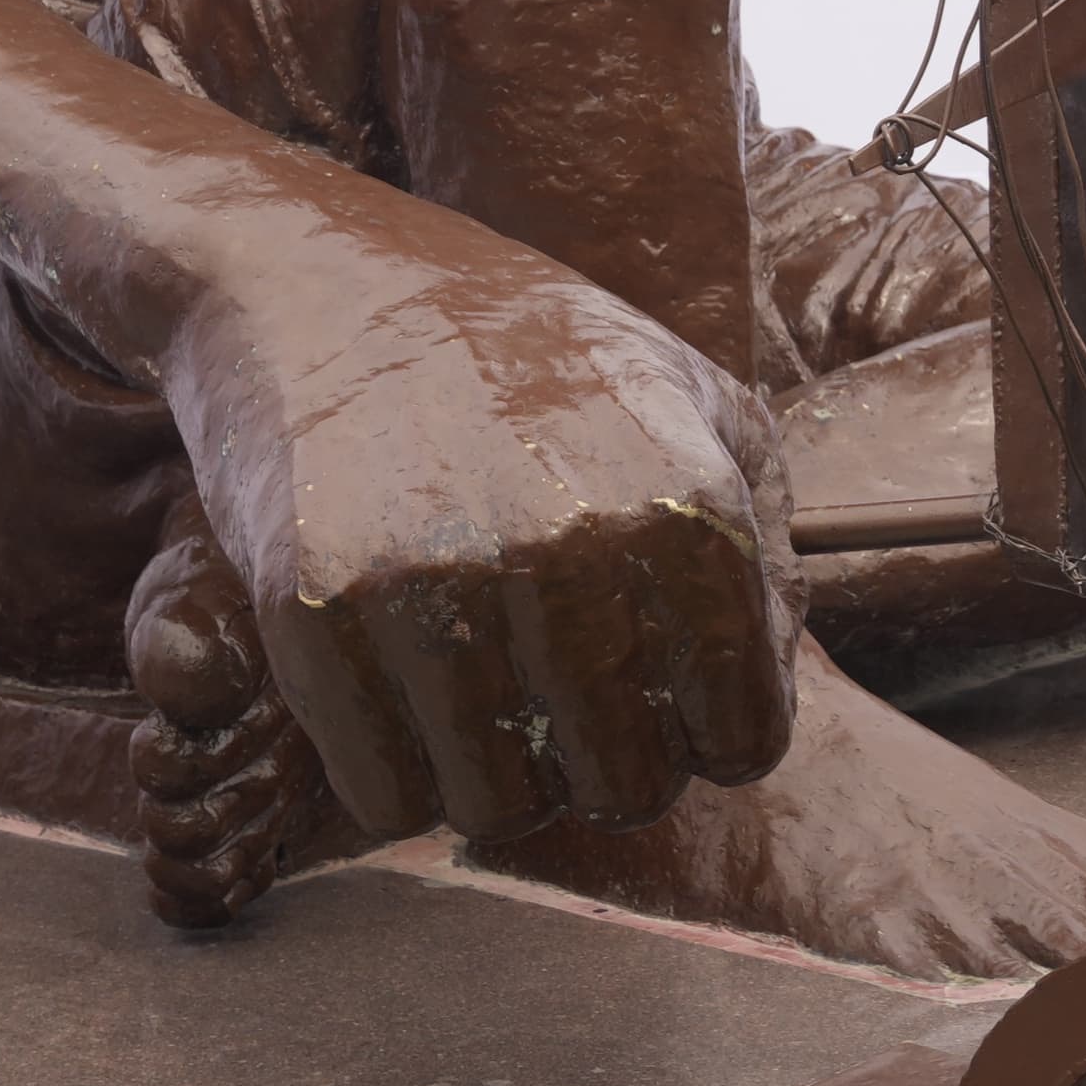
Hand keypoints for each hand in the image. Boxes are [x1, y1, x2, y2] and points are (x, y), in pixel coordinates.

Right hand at [161, 204, 794, 845]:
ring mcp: (439, 583)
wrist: (318, 277)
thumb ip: (766, 534)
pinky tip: (403, 689)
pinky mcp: (316, 612)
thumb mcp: (692, 391)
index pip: (743, 737)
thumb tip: (769, 672)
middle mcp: (573, 548)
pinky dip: (398, 770)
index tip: (662, 693)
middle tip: (564, 695)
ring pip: (501, 809)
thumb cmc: (526, 345)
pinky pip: (383, 792)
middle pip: (626, 788)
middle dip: (605, 763)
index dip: (707, 734)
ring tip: (484, 685)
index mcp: (687, 503)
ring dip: (498, 775)